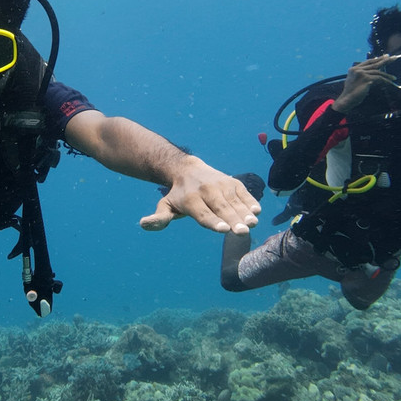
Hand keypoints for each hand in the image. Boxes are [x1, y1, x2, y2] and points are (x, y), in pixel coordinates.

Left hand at [140, 159, 260, 234]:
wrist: (187, 169)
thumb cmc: (178, 195)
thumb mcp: (165, 206)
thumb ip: (159, 218)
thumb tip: (143, 224)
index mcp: (190, 200)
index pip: (203, 214)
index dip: (213, 222)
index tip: (224, 229)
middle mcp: (206, 191)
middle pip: (221, 209)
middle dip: (233, 220)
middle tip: (242, 231)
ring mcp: (221, 185)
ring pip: (234, 202)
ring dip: (245, 213)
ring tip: (253, 223)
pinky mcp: (232, 182)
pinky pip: (242, 193)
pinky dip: (250, 201)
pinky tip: (257, 210)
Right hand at [332, 56, 394, 111]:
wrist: (347, 99)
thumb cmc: (351, 92)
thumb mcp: (355, 81)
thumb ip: (362, 75)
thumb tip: (374, 74)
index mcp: (354, 69)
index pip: (368, 62)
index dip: (377, 59)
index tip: (385, 56)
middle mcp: (357, 69)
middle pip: (374, 63)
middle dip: (385, 60)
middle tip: (394, 57)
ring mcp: (362, 73)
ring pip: (378, 71)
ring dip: (387, 75)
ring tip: (393, 78)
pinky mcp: (366, 79)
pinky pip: (379, 78)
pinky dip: (385, 81)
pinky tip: (390, 83)